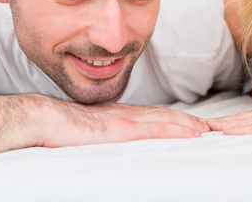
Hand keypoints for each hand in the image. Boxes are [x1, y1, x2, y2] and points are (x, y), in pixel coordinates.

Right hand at [36, 98, 209, 147]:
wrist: (44, 118)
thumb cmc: (58, 126)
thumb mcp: (85, 130)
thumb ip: (100, 132)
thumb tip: (105, 138)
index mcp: (117, 114)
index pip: (152, 115)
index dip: (172, 118)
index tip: (188, 124)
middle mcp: (126, 113)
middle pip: (164, 116)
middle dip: (187, 120)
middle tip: (206, 126)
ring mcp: (125, 120)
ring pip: (165, 120)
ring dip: (187, 125)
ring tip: (205, 130)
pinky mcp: (123, 129)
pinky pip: (156, 130)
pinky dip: (176, 130)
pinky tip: (189, 133)